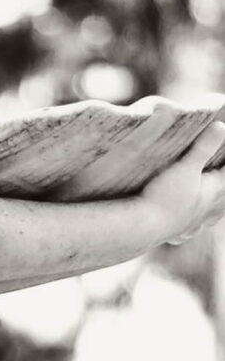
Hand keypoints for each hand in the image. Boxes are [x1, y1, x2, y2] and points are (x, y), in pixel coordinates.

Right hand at [141, 121, 224, 244]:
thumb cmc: (165, 196)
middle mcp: (207, 210)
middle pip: (223, 199)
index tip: (223, 157)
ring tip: (214, 207)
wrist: (144, 226)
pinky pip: (189, 232)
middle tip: (220, 182)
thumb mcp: (185, 166)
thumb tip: (220, 127)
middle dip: (223, 188)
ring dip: (214, 211)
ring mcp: (192, 224)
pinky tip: (187, 230)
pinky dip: (192, 228)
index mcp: (214, 192)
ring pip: (210, 217)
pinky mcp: (177, 234)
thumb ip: (204, 146)